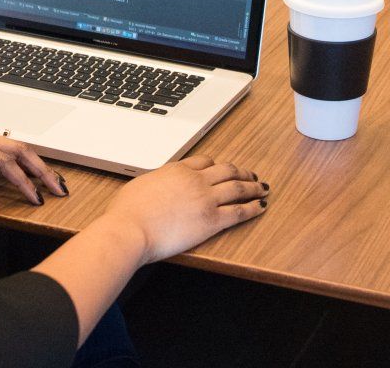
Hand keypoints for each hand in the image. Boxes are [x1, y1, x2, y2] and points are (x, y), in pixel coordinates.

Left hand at [0, 127, 66, 204]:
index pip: (6, 164)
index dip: (24, 183)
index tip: (37, 200)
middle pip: (19, 149)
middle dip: (42, 170)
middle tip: (59, 189)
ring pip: (16, 144)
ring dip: (37, 163)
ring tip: (53, 181)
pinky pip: (7, 145)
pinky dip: (24, 158)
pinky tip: (31, 170)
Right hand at [98, 155, 267, 263]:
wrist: (131, 228)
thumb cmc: (128, 212)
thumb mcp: (140, 185)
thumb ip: (155, 183)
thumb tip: (155, 187)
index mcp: (178, 170)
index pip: (205, 162)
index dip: (218, 165)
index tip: (224, 169)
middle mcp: (195, 180)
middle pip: (227, 170)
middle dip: (242, 172)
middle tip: (250, 175)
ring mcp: (206, 199)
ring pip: (238, 187)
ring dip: (253, 186)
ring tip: (262, 187)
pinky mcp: (212, 220)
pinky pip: (239, 211)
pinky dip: (253, 207)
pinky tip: (261, 206)